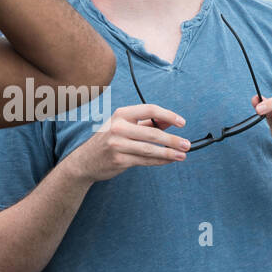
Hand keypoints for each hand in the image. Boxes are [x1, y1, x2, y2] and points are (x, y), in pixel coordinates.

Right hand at [68, 103, 189, 182]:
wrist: (84, 161)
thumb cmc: (107, 141)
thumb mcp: (123, 126)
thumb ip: (146, 123)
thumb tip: (169, 121)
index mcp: (121, 114)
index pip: (149, 110)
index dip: (168, 115)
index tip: (181, 123)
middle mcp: (118, 127)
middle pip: (153, 133)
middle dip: (173, 140)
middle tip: (187, 144)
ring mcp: (117, 144)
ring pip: (150, 149)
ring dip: (169, 153)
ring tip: (182, 155)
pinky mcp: (119, 160)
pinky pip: (145, 160)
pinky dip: (160, 161)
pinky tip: (169, 161)